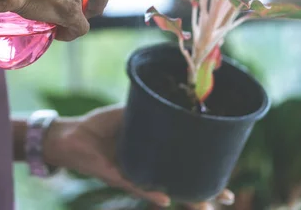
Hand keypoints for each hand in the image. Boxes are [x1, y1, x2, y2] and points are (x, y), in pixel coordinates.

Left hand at [42, 105, 234, 208]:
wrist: (71, 134)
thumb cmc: (99, 126)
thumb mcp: (127, 114)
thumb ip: (146, 111)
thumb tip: (171, 101)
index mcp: (151, 154)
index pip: (181, 163)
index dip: (203, 169)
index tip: (227, 171)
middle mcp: (146, 168)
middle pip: (180, 184)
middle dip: (205, 192)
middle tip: (228, 196)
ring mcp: (134, 175)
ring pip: (165, 190)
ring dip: (185, 198)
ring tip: (206, 205)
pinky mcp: (117, 176)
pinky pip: (137, 186)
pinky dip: (151, 192)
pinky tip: (166, 198)